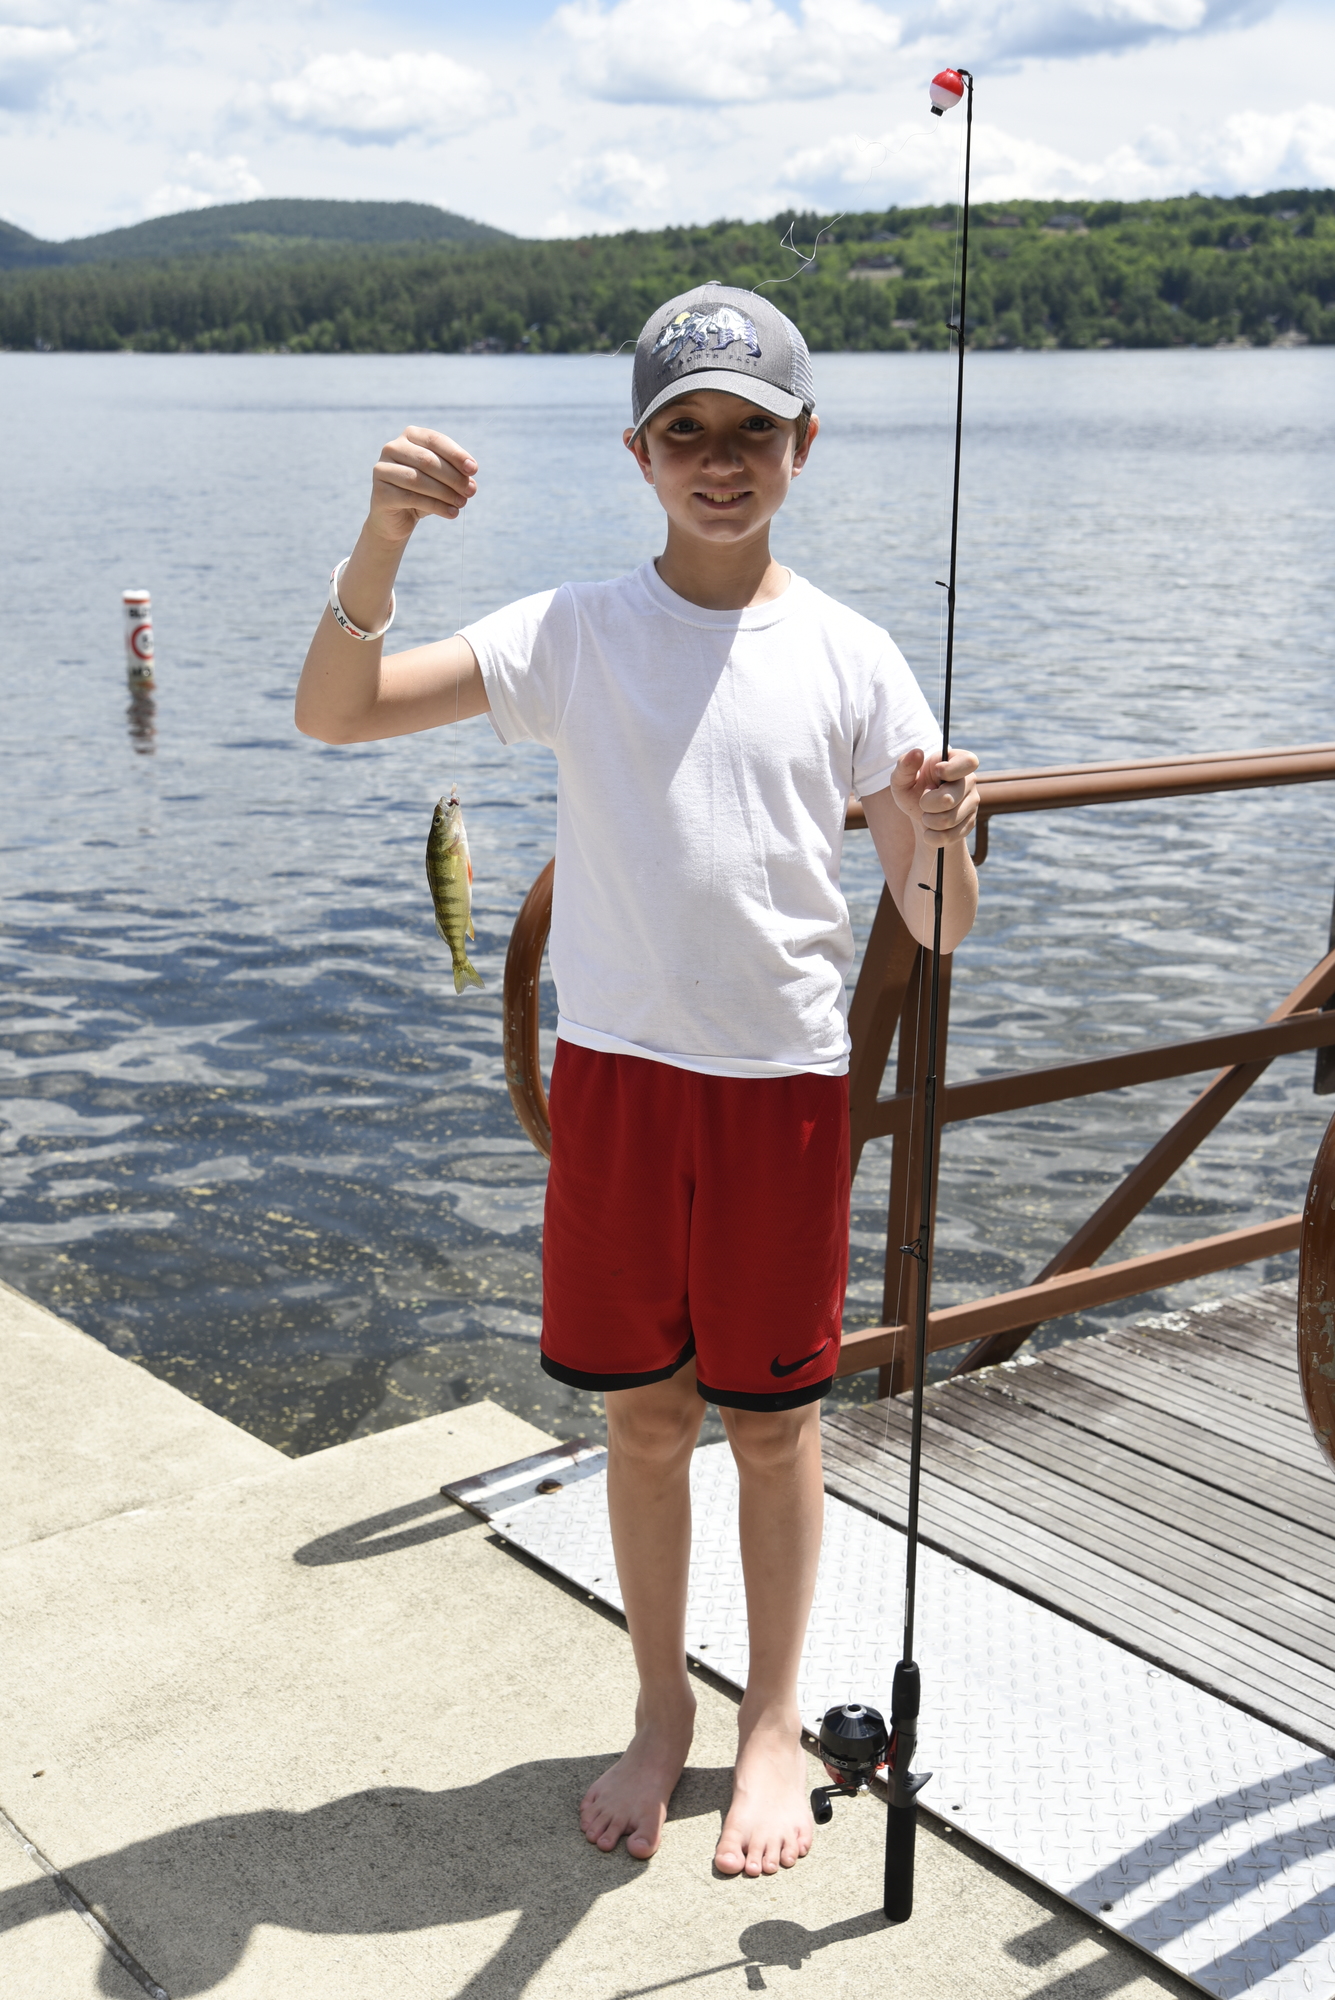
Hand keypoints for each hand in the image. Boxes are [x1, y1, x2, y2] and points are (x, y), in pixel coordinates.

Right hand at [369, 426, 476, 545]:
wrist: (397, 518)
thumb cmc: (423, 493)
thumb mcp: (442, 481)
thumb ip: (455, 477)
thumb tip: (471, 484)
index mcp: (409, 436)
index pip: (435, 440)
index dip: (456, 454)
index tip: (473, 470)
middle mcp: (392, 448)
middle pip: (427, 460)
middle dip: (453, 477)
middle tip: (471, 492)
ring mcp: (382, 468)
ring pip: (418, 479)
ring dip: (446, 493)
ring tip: (462, 503)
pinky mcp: (380, 491)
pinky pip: (411, 498)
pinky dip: (436, 507)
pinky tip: (451, 513)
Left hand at [890, 746, 979, 848]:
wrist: (921, 817)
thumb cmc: (912, 791)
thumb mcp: (902, 779)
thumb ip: (905, 766)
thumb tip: (917, 752)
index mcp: (956, 761)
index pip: (969, 762)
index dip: (951, 770)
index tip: (935, 772)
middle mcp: (969, 780)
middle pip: (948, 799)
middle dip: (926, 804)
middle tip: (922, 801)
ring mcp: (972, 802)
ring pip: (948, 820)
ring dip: (928, 821)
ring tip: (926, 815)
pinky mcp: (970, 823)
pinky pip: (950, 836)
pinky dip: (933, 837)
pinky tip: (930, 830)